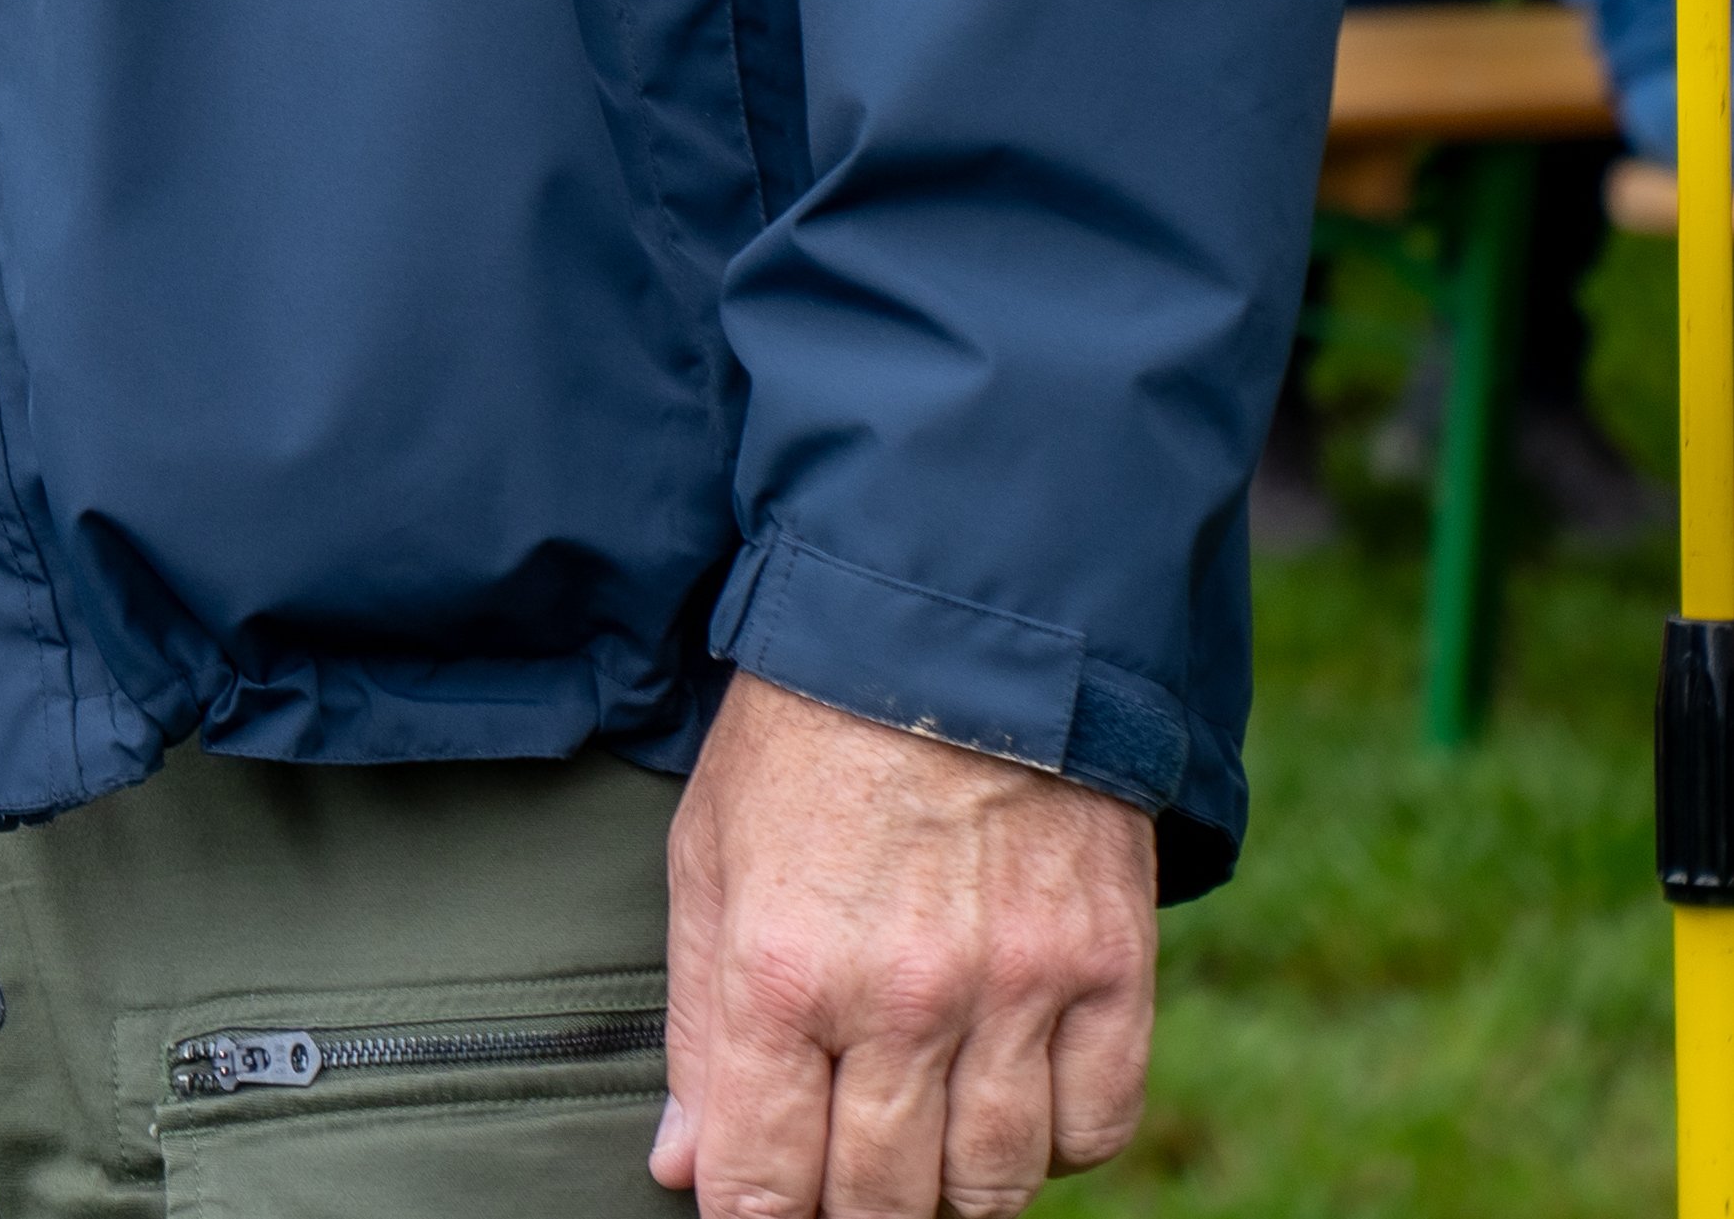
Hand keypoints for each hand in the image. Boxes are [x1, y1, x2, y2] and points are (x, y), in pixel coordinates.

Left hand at [654, 672, 1153, 1217]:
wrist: (948, 632)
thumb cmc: (802, 745)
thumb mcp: (705, 861)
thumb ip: (694, 1025)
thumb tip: (684, 1164)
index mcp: (780, 972)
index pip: (763, 1174)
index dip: (752, 1217)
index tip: (753, 1212)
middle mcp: (901, 999)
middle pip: (881, 1201)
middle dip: (850, 1216)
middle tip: (838, 1189)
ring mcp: (1016, 991)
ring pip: (993, 1183)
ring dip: (951, 1192)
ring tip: (920, 1150)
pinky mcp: (1109, 971)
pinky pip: (1096, 1128)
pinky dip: (1055, 1143)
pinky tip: (1011, 1103)